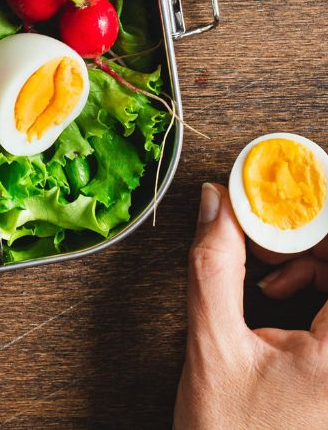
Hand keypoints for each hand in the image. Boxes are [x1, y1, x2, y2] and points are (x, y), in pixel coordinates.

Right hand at [173, 182, 327, 429]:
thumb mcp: (214, 347)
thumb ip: (216, 265)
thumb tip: (218, 204)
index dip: (318, 208)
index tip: (287, 183)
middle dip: (310, 231)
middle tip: (264, 223)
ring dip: (312, 256)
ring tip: (265, 266)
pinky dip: (314, 283)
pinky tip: (275, 291)